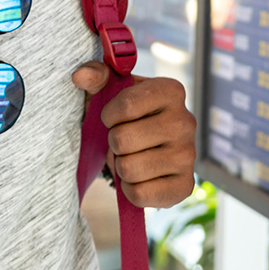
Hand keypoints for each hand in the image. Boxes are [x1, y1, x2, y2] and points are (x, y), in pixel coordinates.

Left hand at [71, 65, 196, 207]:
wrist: (148, 147)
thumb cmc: (126, 115)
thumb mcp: (111, 90)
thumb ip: (96, 76)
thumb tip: (80, 75)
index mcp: (171, 91)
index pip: (125, 106)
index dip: (108, 116)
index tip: (112, 117)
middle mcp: (186, 121)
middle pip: (122, 140)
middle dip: (113, 143)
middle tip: (123, 141)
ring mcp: (188, 156)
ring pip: (129, 169)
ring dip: (120, 166)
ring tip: (131, 157)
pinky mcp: (185, 186)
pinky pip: (139, 194)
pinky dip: (129, 189)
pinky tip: (139, 177)